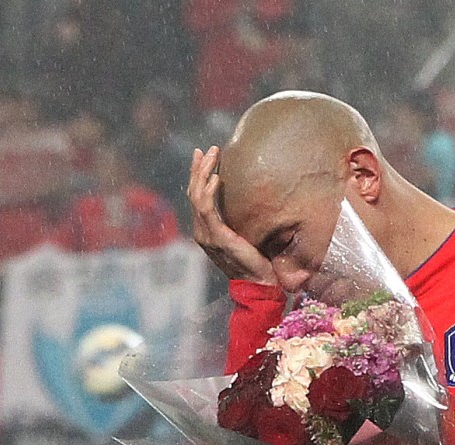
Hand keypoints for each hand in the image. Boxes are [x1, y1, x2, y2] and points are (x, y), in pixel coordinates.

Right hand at [188, 146, 276, 284]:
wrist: (260, 286)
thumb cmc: (258, 264)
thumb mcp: (247, 238)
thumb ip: (240, 223)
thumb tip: (250, 204)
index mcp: (207, 232)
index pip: (197, 199)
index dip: (199, 176)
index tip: (204, 156)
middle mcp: (202, 233)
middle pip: (194, 193)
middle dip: (199, 169)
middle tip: (207, 149)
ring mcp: (207, 236)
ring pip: (197, 197)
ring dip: (204, 173)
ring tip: (212, 155)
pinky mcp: (218, 238)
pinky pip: (208, 210)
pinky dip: (210, 192)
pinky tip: (216, 177)